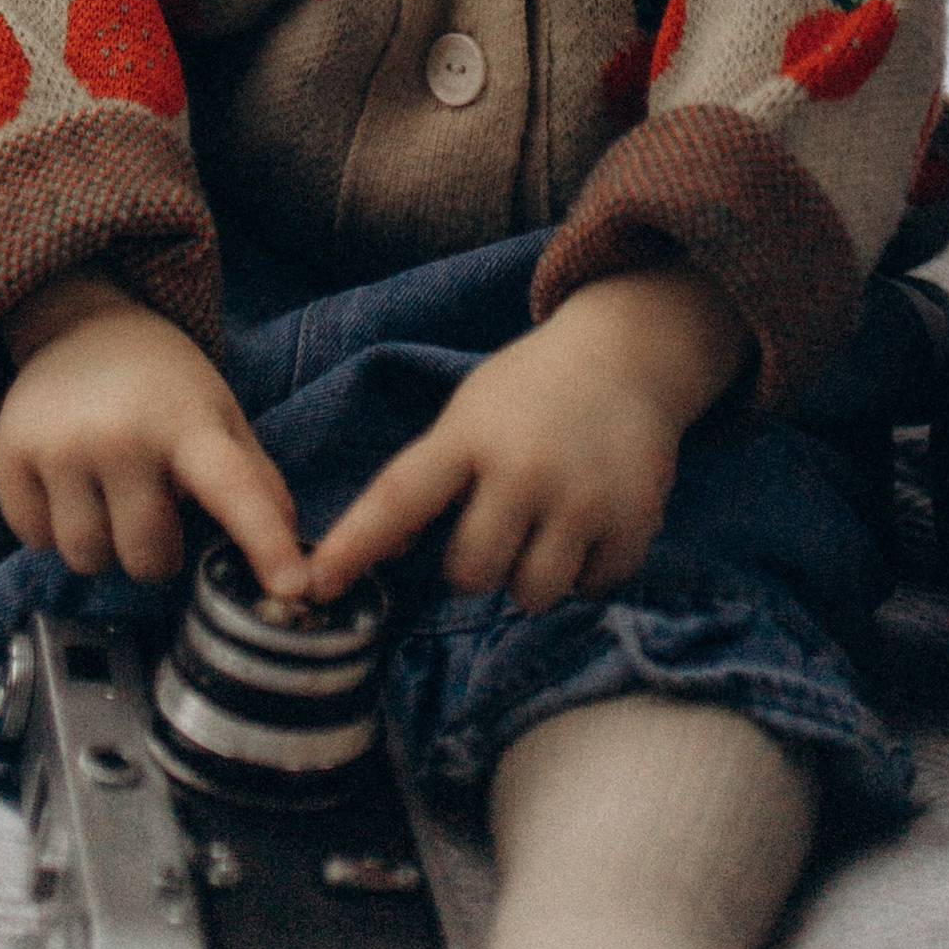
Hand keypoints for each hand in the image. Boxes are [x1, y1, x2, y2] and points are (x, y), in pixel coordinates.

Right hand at [0, 275, 300, 587]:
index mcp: (189, 423)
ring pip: (87, 559)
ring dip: (103, 546)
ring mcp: (60, 444)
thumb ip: (256, 485)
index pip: (235, 489)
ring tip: (110, 495)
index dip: (266, 543)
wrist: (82, 325)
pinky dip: (54, 528)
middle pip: (146, 558)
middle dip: (157, 552)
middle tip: (156, 509)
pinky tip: (68, 485)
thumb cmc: (163, 386)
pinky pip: (35, 541)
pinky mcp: (9, 454)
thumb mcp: (219, 415)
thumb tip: (294, 567)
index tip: (294, 589)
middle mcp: (122, 434)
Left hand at [285, 268, 748, 616]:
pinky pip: (590, 589)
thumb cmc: (529, 392)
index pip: (399, 497)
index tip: (316, 583)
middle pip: (470, 573)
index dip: (355, 545)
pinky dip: (585, 571)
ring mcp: (582, 497)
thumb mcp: (470, 412)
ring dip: (530, 574)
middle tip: (496, 522)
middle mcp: (524, 467)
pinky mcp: (632, 520)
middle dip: (474, 563)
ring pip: (531, 594)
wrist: (627, 354)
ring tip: (544, 524)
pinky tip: (589, 522)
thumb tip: (375, 558)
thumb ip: (429, 480)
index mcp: (470, 434)